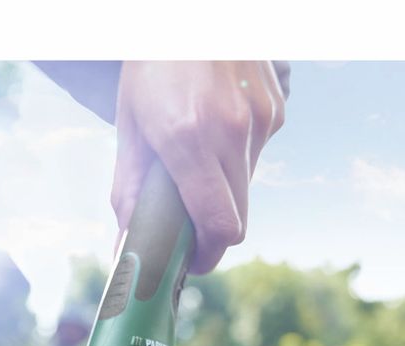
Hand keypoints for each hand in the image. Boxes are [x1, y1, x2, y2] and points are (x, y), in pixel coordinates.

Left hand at [112, 61, 285, 273]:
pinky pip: (257, 155)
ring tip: (194, 158)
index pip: (219, 227)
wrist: (193, 10)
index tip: (191, 262)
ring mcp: (262, 118)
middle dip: (211, 232)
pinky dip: (236, 158)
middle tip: (185, 225)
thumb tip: (128, 245)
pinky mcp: (276, 109)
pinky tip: (215, 128)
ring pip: (247, 187)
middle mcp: (233, 131)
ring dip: (222, 189)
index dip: (206, 256)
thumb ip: (130, 191)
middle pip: (237, 218)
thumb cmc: (152, 65)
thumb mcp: (130, 127)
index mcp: (190, 140)